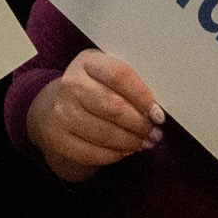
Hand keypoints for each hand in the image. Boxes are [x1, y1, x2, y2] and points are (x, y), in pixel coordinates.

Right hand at [29, 50, 161, 181]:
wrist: (58, 105)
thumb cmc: (95, 89)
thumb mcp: (108, 76)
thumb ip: (130, 86)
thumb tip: (156, 112)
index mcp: (87, 62)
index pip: (119, 75)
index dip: (143, 97)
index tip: (158, 114)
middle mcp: (70, 84)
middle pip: (113, 106)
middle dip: (140, 124)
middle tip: (155, 133)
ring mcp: (61, 112)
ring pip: (104, 133)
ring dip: (130, 142)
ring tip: (144, 143)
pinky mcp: (58, 138)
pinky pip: (91, 152)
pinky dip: (114, 155)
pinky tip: (125, 151)